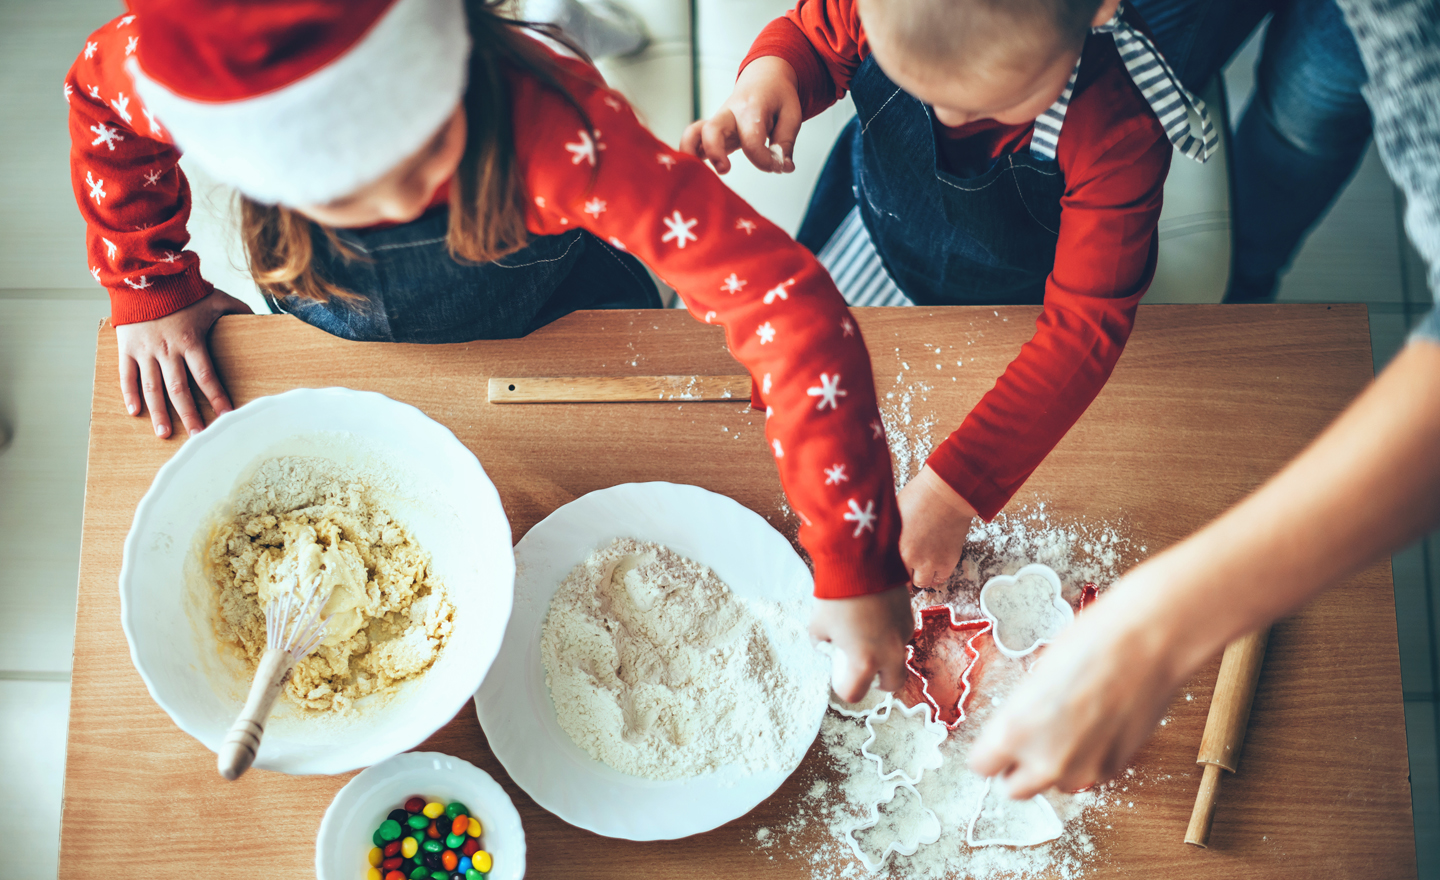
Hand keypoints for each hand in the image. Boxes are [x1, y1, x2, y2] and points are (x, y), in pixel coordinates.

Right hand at [115, 288, 251, 437]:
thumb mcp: (215, 298)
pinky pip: (127, 375)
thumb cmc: (181, 289)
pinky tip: (135, 411)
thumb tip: (262, 318)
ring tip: (165, 433)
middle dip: (190, 415)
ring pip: (152, 388)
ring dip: (159, 412)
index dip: (218, 399)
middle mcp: (167, 350)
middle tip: (198, 437)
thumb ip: (238, 310)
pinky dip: (129, 394)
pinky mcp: (126, 347)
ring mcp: (145, 350)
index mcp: (191, 342)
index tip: (227, 417)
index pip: (207, 377)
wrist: (143, 273)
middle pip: (180, 390)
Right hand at [680, 56, 801, 174]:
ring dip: (692, 152)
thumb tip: (782, 167)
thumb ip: (786, 142)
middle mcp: (729, 113)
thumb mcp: (792, 114)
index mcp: (751, 107)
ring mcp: (718, 122)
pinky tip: (697, 172)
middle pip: (712, 130)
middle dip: (714, 152)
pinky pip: (694, 139)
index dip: (765, 161)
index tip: (777, 165)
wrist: (764, 79)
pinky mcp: (713, 131)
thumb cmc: (776, 95)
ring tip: (698, 172)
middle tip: (725, 170)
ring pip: (695, 133)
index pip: (752, 142)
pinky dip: (691, 154)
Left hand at [810, 586, 913, 702]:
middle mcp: (889, 652)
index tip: (838, 675)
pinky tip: (875, 616)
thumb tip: (829, 647)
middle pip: (891, 684)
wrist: (861, 559)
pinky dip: (889, 632)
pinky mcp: (909, 615)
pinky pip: (901, 633)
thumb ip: (823, 644)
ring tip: (866, 633)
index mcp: (864, 661)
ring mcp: (902, 633)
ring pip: (898, 656)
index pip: (854, 693)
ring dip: (885, 654)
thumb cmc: (836, 594)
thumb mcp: (817, 625)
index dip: (843, 687)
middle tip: (863, 667)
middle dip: (878, 680)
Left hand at [897, 465, 978, 588]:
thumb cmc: (918, 496)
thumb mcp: (892, 515)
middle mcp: (912, 559)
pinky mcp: (948, 561)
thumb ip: (887, 535)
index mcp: (894, 548)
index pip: (886, 574)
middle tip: (905, 566)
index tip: (889, 569)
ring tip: (920, 564)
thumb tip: (878, 542)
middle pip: (904, 581)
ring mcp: (931, 562)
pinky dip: (937, 574)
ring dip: (921, 575)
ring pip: (923, 582)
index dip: (888, 572)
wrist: (946, 493)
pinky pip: (941, 578)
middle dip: (904, 574)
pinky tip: (933, 564)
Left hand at [967, 579, 1190, 797]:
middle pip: (1014, 788)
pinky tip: (1098, 724)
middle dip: (1018, 768)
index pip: (981, 766)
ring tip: (1071, 724)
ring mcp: (1082, 770)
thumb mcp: (1034, 676)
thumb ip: (1019, 715)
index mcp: (1013, 732)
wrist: (1147, 644)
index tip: (996, 744)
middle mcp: (1045, 761)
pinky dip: (1089, 758)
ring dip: (1056, 764)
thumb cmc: (1091, 644)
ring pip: (1054, 784)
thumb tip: (1016, 729)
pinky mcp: (1114, 770)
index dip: (990, 753)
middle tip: (1030, 739)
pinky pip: (1088, 774)